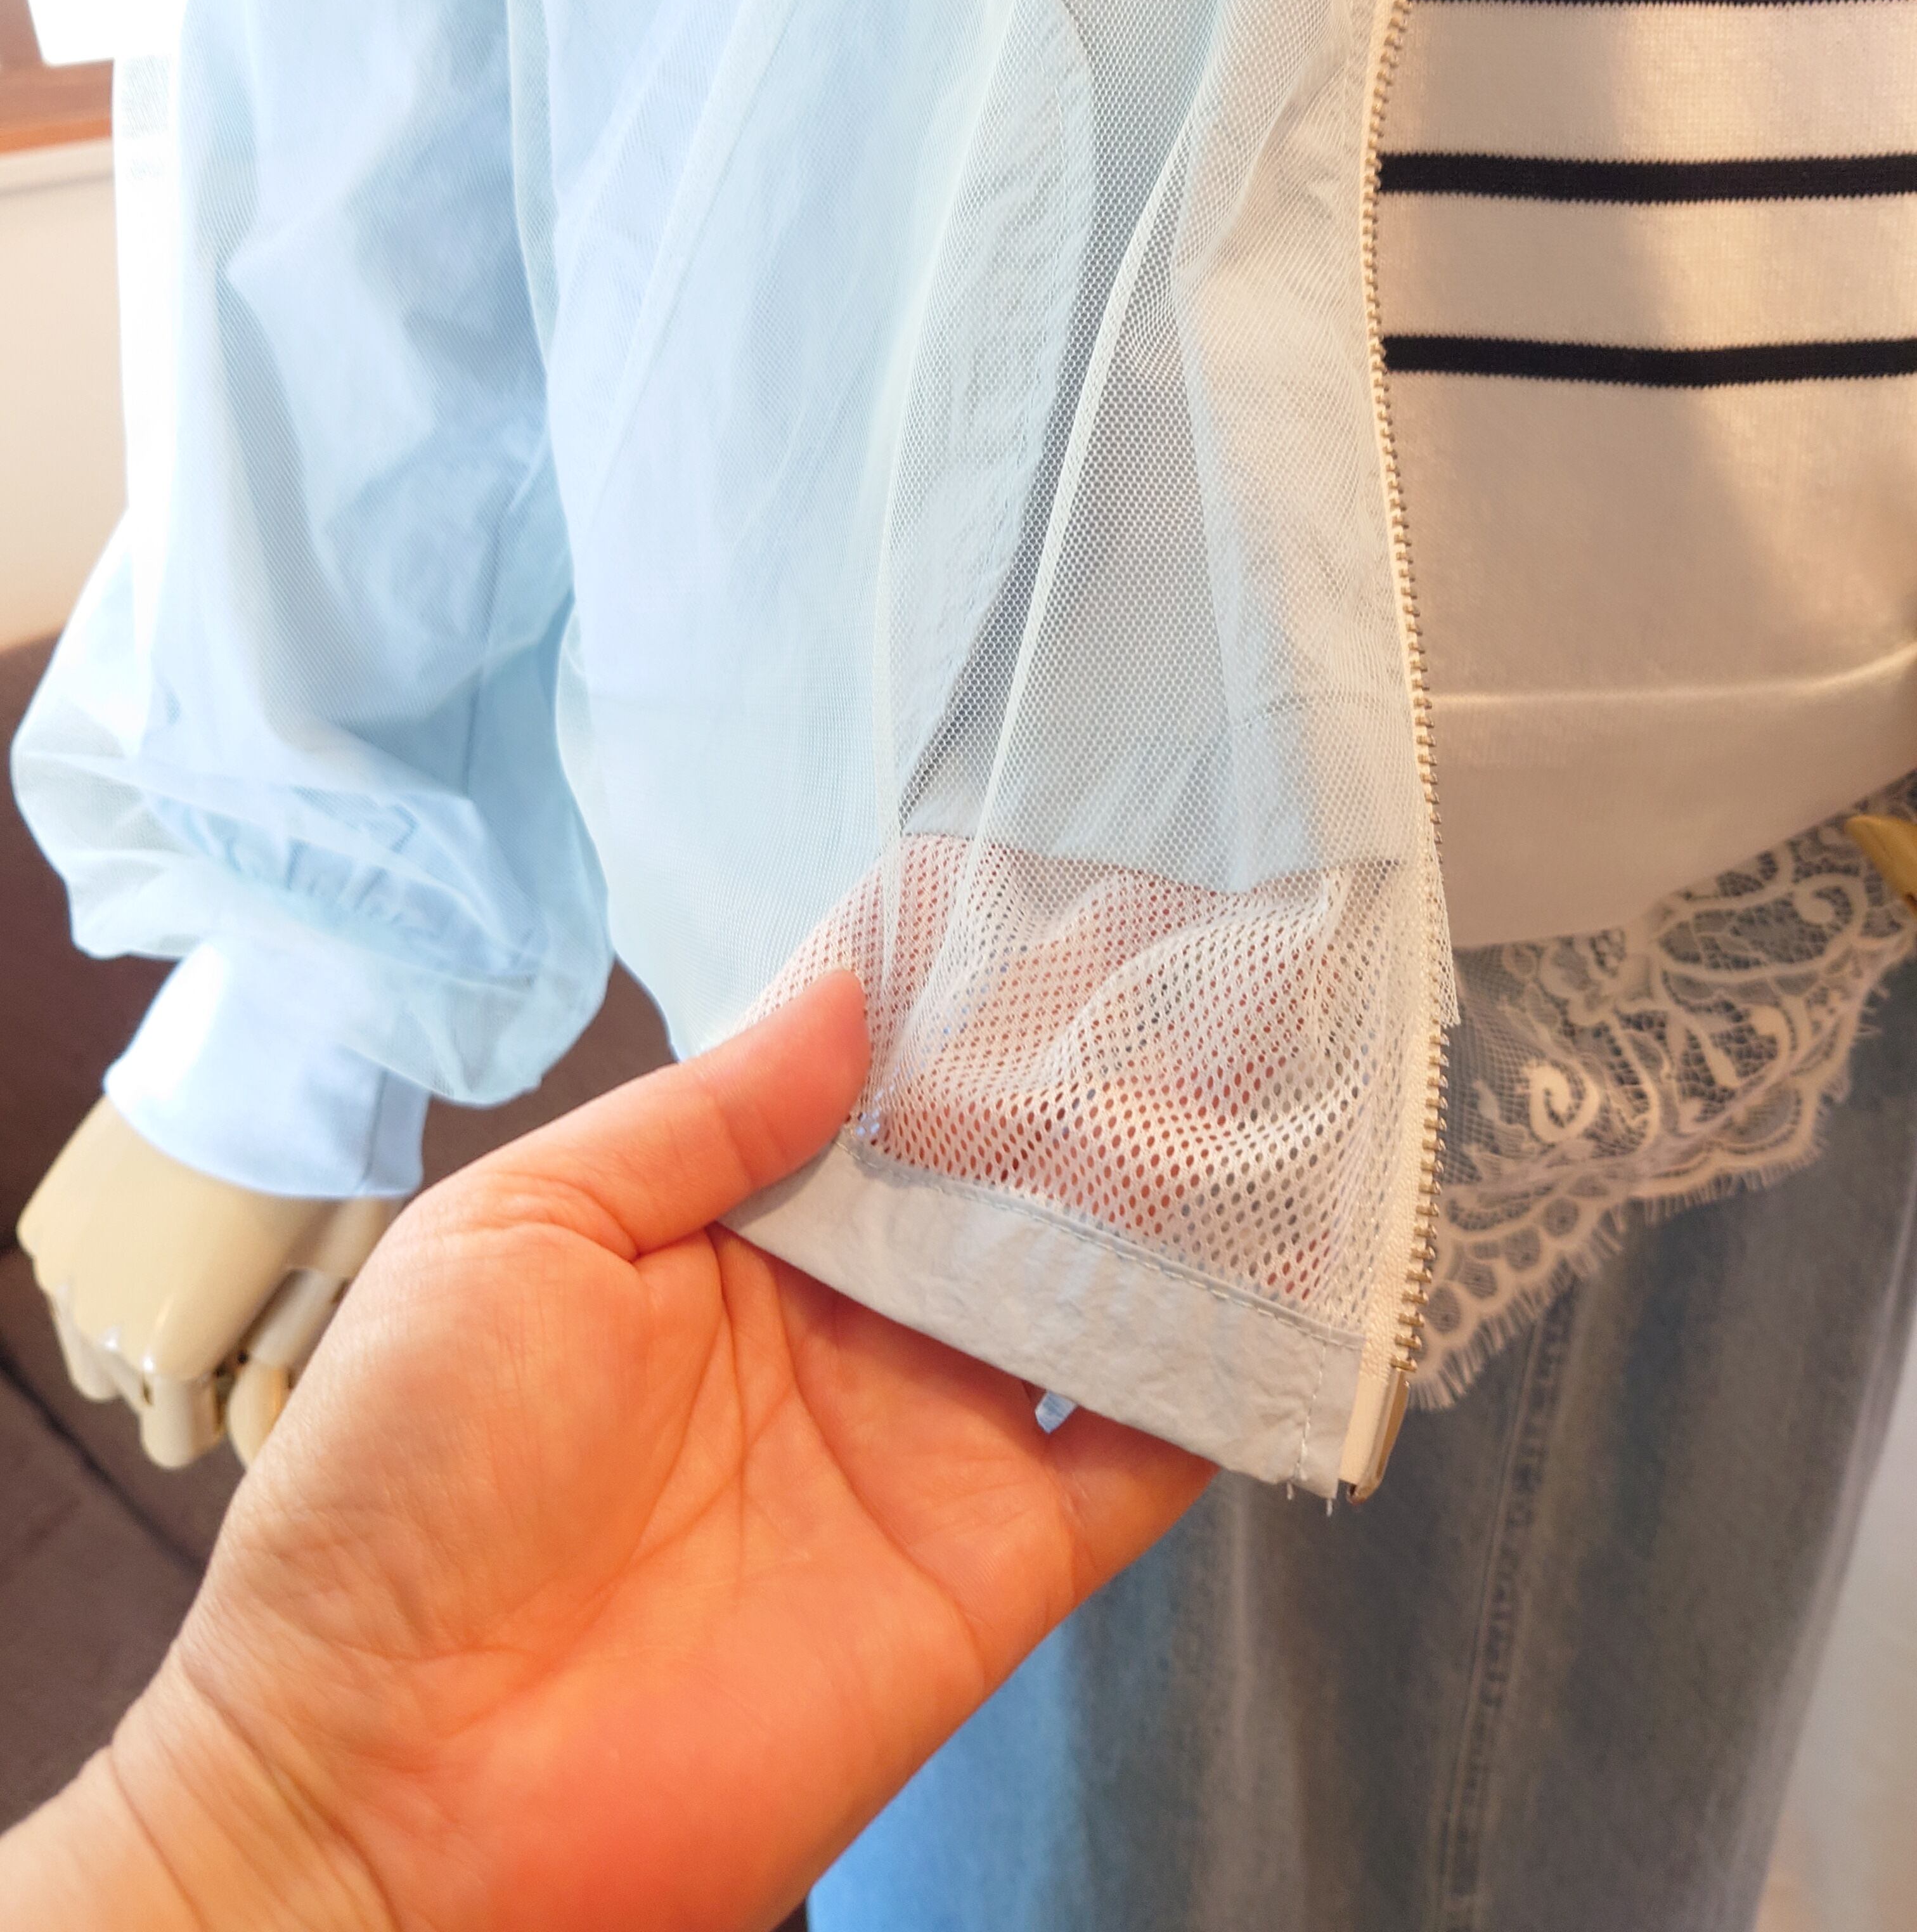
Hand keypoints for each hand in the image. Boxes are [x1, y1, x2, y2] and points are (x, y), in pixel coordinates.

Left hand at [1, 974, 1208, 1930]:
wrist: (390, 1792)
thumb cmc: (401, 1491)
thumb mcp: (521, 1235)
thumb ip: (700, 1117)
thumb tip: (845, 989)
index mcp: (727, 1232)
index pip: (881, 1085)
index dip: (967, 999)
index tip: (1064, 901)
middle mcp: (845, 1322)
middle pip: (1007, 1172)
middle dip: (1102, 1074)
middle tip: (1207, 962)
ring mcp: (927, 1440)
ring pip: (1095, 1288)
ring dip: (1180, 1195)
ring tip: (1273, 1076)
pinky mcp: (993, 1564)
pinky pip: (1141, 1456)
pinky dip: (1220, 1372)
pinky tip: (1283, 1271)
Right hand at [19, 1102, 397, 1466]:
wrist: (270, 1045)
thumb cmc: (327, 1165)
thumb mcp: (333, 1276)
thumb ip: (284, 1364)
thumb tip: (258, 1447)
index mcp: (172, 1355)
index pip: (176, 1443)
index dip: (223, 1406)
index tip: (256, 1348)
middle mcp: (99, 1322)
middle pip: (136, 1390)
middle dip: (183, 1360)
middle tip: (241, 1282)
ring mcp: (64, 1265)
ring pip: (92, 1340)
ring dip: (138, 1317)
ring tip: (202, 1245)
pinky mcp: (49, 1214)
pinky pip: (73, 1276)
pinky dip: (111, 1261)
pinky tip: (167, 1205)